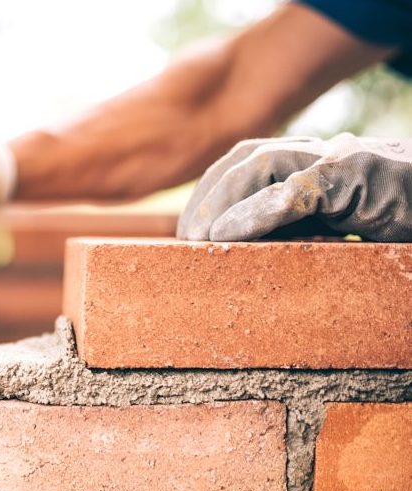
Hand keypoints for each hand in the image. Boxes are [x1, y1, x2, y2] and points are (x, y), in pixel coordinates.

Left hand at [177, 133, 411, 241]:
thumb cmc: (393, 218)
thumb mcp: (334, 225)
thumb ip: (294, 227)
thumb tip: (238, 249)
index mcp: (309, 162)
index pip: (244, 162)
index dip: (209, 191)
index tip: (187, 230)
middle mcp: (319, 154)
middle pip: (244, 157)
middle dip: (206, 196)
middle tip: (185, 239)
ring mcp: (339, 160)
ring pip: (262, 165)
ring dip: (221, 203)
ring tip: (201, 239)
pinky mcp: (359, 176)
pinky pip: (297, 191)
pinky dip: (256, 213)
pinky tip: (229, 235)